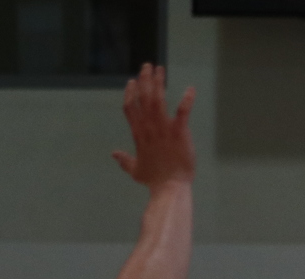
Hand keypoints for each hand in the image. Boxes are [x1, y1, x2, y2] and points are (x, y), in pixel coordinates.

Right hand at [111, 65, 196, 189]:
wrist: (170, 187)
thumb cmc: (154, 180)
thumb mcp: (135, 170)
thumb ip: (124, 160)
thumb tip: (113, 154)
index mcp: (138, 134)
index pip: (130, 108)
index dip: (130, 93)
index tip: (132, 82)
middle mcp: (149, 127)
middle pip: (143, 98)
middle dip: (145, 80)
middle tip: (147, 66)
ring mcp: (164, 128)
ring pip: (158, 99)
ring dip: (159, 83)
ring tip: (160, 69)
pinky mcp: (179, 132)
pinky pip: (182, 111)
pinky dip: (187, 99)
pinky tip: (190, 89)